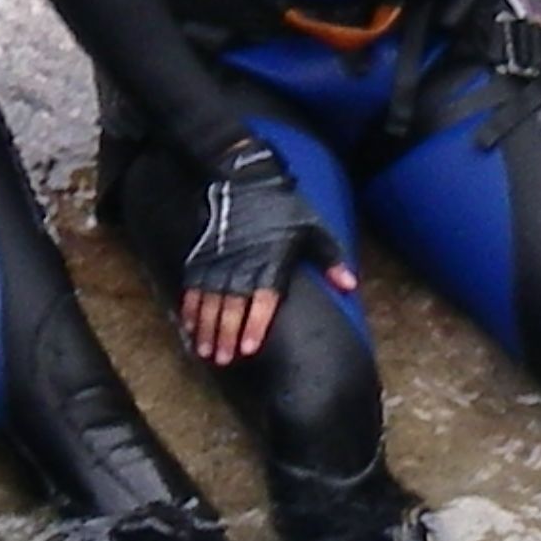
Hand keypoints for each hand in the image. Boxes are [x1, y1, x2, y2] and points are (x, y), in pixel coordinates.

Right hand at [180, 141, 351, 364]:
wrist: (246, 181)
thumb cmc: (284, 208)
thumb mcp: (315, 229)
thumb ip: (331, 260)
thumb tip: (351, 286)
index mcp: (271, 263)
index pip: (262, 301)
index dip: (254, 325)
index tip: (248, 348)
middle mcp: (242, 266)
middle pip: (231, 307)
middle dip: (225, 336)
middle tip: (222, 359)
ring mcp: (220, 263)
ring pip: (209, 302)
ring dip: (206, 329)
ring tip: (205, 352)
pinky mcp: (204, 257)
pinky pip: (193, 288)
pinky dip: (190, 309)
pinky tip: (189, 328)